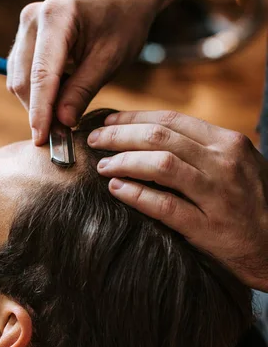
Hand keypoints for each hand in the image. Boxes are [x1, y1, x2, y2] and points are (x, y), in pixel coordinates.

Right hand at [7, 0, 156, 144]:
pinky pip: (22, 74)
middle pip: (24, 80)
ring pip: (18, 80)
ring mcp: (26, 27)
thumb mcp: (109, 60)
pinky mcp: (25, 38)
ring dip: (37, 104)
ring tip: (66, 113)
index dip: (40, 111)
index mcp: (57, 17)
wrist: (122, 0)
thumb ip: (82, 91)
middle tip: (61, 136)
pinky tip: (61, 95)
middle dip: (39, 111)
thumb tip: (61, 122)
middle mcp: (33, 18)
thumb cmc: (122, 25)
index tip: (42, 139)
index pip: (41, 74)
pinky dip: (38, 93)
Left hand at [88, 110, 267, 290]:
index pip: (171, 120)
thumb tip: (153, 139)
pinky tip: (115, 190)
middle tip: (95, 141)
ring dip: (124, 161)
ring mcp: (217, 195)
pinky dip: (136, 195)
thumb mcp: (236, 165)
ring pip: (160, 165)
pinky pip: (164, 206)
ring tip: (103, 166)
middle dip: (120, 136)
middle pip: (160, 138)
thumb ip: (202, 150)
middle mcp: (223, 163)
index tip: (109, 123)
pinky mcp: (208, 227)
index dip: (134, 118)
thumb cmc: (252, 204)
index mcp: (228, 143)